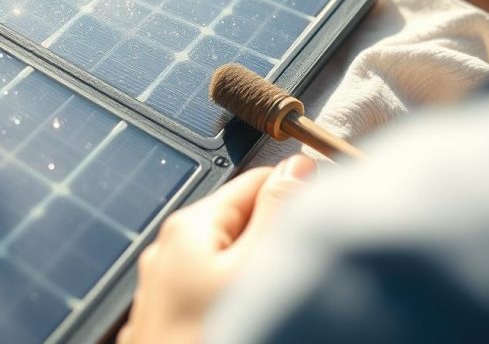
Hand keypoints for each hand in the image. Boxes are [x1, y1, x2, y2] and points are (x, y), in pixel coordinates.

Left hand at [118, 154, 316, 343]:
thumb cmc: (207, 341)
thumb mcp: (252, 273)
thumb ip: (277, 214)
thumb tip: (297, 164)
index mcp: (189, 227)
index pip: (258, 182)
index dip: (297, 197)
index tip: (323, 225)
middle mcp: (170, 250)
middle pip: (244, 224)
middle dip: (276, 245)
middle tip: (293, 279)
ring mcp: (165, 288)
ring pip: (229, 265)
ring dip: (257, 278)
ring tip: (272, 308)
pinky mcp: (168, 321)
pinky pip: (212, 296)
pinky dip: (234, 302)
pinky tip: (246, 322)